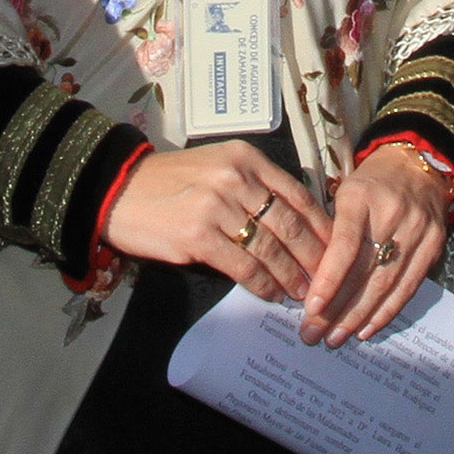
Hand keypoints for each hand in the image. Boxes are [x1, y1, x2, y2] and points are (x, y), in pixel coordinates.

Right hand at [99, 141, 330, 301]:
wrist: (118, 190)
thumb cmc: (169, 182)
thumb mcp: (216, 168)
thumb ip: (253, 187)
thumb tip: (293, 226)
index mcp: (245, 158)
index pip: (297, 195)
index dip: (321, 226)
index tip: (335, 249)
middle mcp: (235, 178)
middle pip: (289, 224)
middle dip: (313, 257)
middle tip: (327, 279)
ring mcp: (216, 206)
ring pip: (269, 248)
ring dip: (290, 275)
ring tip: (302, 293)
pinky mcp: (198, 236)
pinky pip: (243, 266)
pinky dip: (262, 284)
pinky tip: (271, 294)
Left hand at [299, 147, 451, 346]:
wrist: (415, 165)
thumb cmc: (369, 184)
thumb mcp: (342, 195)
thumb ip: (328, 232)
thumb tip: (308, 283)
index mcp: (361, 197)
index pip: (345, 245)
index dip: (329, 280)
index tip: (311, 309)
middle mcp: (392, 214)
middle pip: (365, 272)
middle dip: (337, 309)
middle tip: (313, 334)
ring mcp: (417, 231)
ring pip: (386, 285)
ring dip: (358, 317)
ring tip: (336, 337)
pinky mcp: (434, 246)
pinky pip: (408, 287)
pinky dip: (386, 311)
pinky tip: (367, 329)